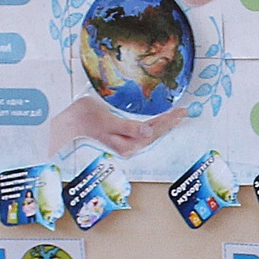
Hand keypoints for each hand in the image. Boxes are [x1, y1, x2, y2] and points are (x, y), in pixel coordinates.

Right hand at [50, 95, 189, 157]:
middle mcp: (130, 146)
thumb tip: (147, 134)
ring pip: (152, 132)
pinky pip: (146, 130)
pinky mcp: (125, 136)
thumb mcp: (107, 121)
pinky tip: (163, 120)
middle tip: (185, 111)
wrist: (73, 119)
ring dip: (166, 123)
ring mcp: (128, 142)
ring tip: (179, 115)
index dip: (168, 122)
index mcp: (127, 145)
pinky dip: (156, 124)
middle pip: (155, 134)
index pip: (153, 132)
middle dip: (171, 123)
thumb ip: (128, 128)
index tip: (180, 112)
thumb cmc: (87, 117)